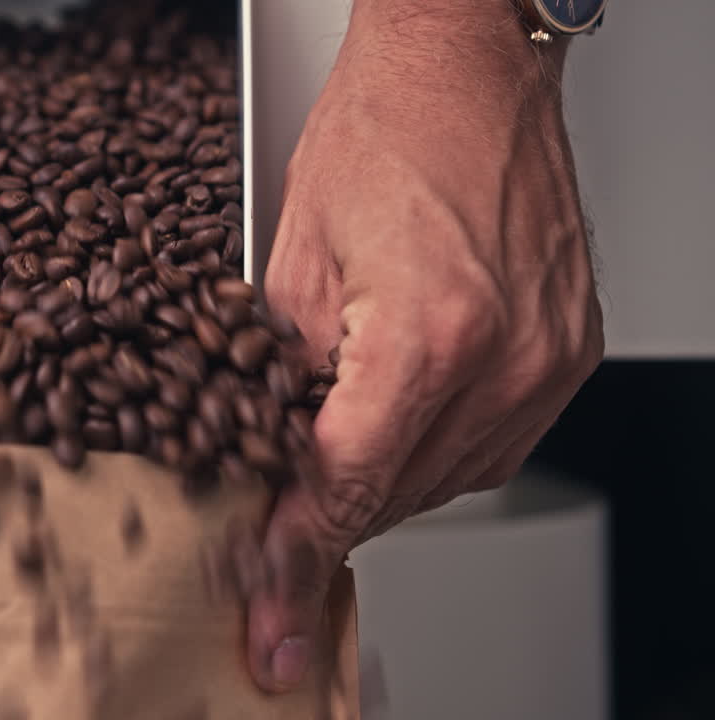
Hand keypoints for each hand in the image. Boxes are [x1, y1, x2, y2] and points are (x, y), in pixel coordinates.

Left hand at [250, 1, 603, 691]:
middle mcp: (506, 358)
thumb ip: (281, 385)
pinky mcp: (566, 353)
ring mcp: (548, 360)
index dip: (297, 558)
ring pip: (448, 482)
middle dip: (329, 524)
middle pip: (398, 495)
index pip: (346, 486)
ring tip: (330, 473)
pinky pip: (492, 446)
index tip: (272, 614)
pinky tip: (396, 435)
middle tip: (276, 548)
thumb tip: (269, 466)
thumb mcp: (291, 263)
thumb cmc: (381, 136)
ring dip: (382, 489)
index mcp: (428, 336)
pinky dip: (435, 455)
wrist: (463, 73)